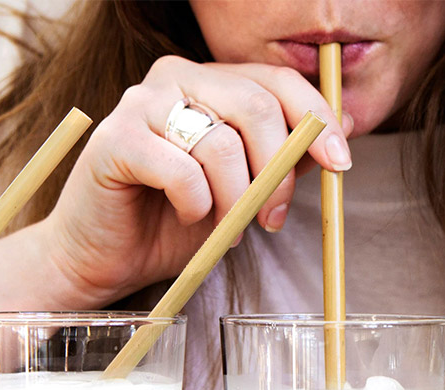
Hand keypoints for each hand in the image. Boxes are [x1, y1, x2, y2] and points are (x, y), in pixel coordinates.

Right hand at [39, 56, 352, 307]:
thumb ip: (279, 159)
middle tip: (272, 218)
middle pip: (256, 107)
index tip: (339, 163)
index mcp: (211, 81)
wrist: (106, 256)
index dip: (317, 120)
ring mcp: (141, 103)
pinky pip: (181, 170)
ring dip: (234, 200)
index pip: (278, 81)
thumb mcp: (242, 188)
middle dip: (276, 172)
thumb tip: (336, 138)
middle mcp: (176, 77)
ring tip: (225, 229)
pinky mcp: (114, 139)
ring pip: (221, 143)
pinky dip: (194, 205)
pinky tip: (187, 216)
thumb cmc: (172, 221)